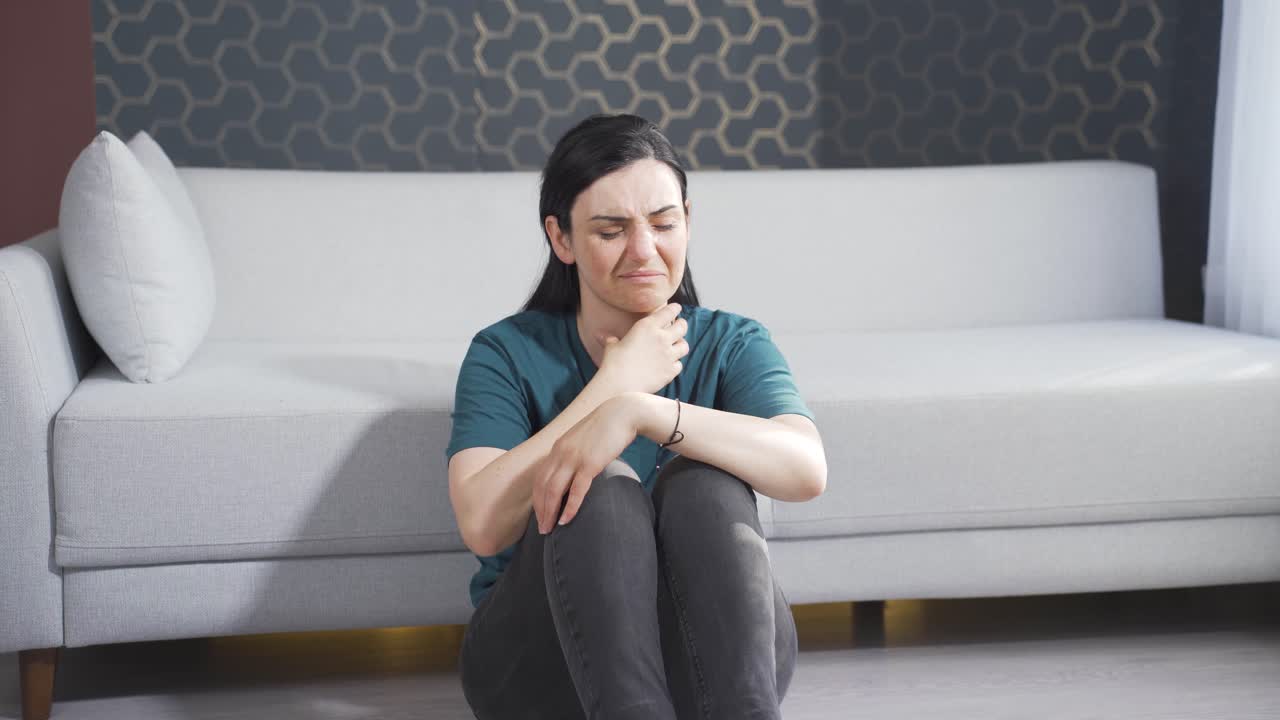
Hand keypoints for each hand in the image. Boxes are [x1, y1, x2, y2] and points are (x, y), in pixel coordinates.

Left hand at [532, 395, 640, 533]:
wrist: (623, 413)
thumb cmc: (606, 429)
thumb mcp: (583, 440)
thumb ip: (574, 454)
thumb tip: (573, 473)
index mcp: (558, 448)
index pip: (539, 478)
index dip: (538, 499)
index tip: (540, 515)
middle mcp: (561, 453)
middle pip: (542, 487)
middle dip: (540, 510)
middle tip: (542, 530)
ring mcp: (574, 458)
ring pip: (554, 490)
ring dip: (550, 512)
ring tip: (550, 529)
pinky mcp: (590, 463)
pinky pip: (576, 490)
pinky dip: (570, 507)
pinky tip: (566, 520)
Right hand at [594, 303, 688, 394]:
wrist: (619, 386)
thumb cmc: (613, 364)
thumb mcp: (611, 347)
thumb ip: (610, 339)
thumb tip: (600, 335)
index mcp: (647, 326)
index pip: (670, 311)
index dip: (675, 309)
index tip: (676, 308)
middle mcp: (661, 338)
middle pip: (682, 326)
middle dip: (681, 325)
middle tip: (679, 326)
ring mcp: (668, 355)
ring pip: (684, 345)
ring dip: (680, 345)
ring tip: (675, 346)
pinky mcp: (670, 371)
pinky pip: (679, 364)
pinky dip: (675, 364)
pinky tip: (668, 365)